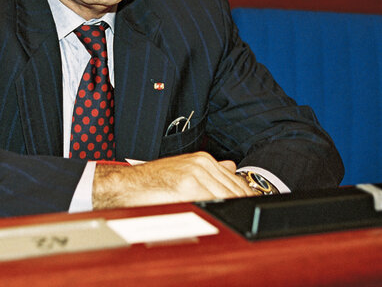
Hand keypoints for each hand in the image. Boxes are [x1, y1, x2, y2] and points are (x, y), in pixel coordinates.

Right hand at [92, 152, 257, 208]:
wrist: (129, 184)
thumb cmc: (153, 181)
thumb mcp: (184, 168)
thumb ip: (209, 169)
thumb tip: (231, 166)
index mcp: (203, 159)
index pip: (237, 180)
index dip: (248, 196)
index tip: (253, 206)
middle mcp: (202, 164)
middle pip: (236, 189)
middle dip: (243, 204)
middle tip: (246, 216)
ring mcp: (196, 174)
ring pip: (227, 196)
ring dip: (232, 210)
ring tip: (234, 222)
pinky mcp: (188, 187)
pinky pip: (212, 203)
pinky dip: (218, 212)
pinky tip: (218, 219)